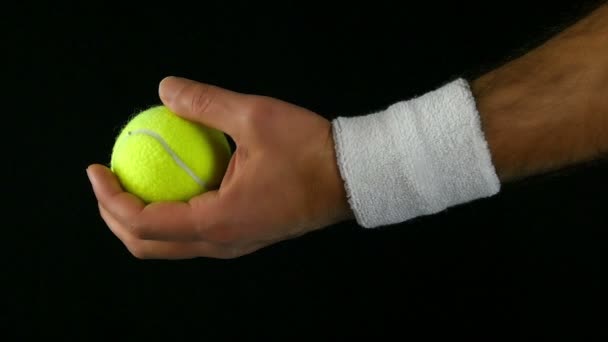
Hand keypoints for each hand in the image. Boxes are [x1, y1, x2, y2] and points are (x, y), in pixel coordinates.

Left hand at [87, 76, 352, 258]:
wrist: (352, 178)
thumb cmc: (309, 151)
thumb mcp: (255, 117)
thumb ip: (205, 103)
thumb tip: (165, 89)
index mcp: (216, 222)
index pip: (142, 222)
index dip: (109, 197)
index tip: (97, 168)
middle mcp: (220, 244)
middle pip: (147, 246)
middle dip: (115, 217)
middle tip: (106, 180)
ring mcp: (233, 245)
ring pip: (169, 246)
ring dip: (140, 220)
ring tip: (131, 184)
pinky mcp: (243, 238)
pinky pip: (192, 237)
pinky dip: (169, 216)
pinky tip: (174, 183)